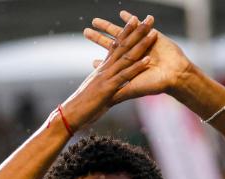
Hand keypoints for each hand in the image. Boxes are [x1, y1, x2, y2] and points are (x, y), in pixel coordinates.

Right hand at [61, 15, 157, 129]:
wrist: (70, 115)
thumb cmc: (80, 107)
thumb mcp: (93, 92)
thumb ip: (101, 85)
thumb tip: (106, 86)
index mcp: (101, 69)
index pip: (115, 47)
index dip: (125, 33)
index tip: (134, 20)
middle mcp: (105, 69)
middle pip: (123, 47)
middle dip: (136, 32)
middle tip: (148, 18)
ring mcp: (107, 77)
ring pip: (126, 57)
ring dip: (141, 45)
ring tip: (154, 33)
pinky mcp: (109, 88)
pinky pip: (125, 75)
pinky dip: (136, 67)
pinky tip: (148, 60)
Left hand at [84, 10, 191, 103]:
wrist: (174, 74)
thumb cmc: (154, 85)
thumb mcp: (132, 89)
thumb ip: (117, 93)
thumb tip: (101, 101)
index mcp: (128, 68)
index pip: (111, 64)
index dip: (102, 63)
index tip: (91, 63)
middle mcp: (132, 56)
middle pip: (111, 45)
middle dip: (98, 38)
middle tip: (86, 32)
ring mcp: (141, 45)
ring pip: (121, 33)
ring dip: (108, 26)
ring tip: (95, 21)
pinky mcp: (151, 36)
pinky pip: (139, 25)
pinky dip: (130, 19)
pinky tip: (122, 13)